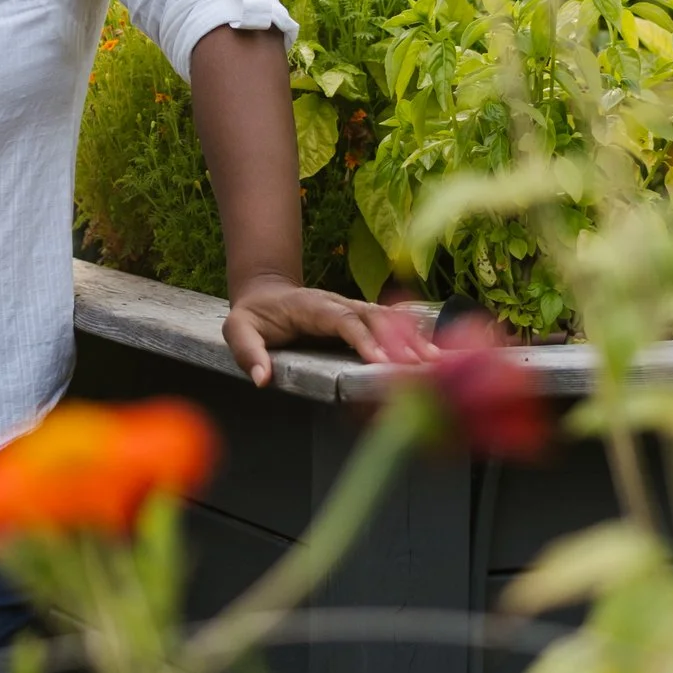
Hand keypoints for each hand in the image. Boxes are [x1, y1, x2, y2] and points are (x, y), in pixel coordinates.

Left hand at [224, 275, 437, 387]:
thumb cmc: (253, 316)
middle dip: (399, 338)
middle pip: (373, 317)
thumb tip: (262, 378)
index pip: (342, 319)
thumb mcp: (237, 329)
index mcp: (312, 305)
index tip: (380, 360)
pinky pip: (388, 325)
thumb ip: (247, 351)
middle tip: (422, 363)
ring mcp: (350, 308)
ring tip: (435, 360)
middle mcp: (337, 303)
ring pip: (386, 318)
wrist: (265, 294)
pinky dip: (409, 335)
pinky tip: (430, 352)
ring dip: (411, 337)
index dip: (362, 338)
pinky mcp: (359, 318)